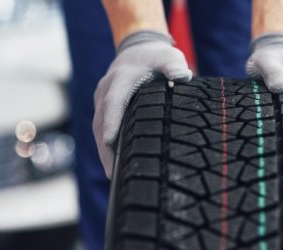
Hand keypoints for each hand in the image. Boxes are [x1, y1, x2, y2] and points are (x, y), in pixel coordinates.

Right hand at [93, 31, 191, 177]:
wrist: (138, 49)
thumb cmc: (157, 57)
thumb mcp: (168, 57)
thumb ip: (174, 65)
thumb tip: (183, 76)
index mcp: (121, 79)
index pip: (114, 102)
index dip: (112, 122)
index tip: (111, 142)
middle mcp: (106, 89)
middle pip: (101, 121)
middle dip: (104, 147)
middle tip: (112, 173)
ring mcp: (101, 98)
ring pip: (98, 127)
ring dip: (103, 150)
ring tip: (112, 175)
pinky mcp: (103, 106)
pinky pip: (101, 127)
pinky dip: (105, 145)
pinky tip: (114, 163)